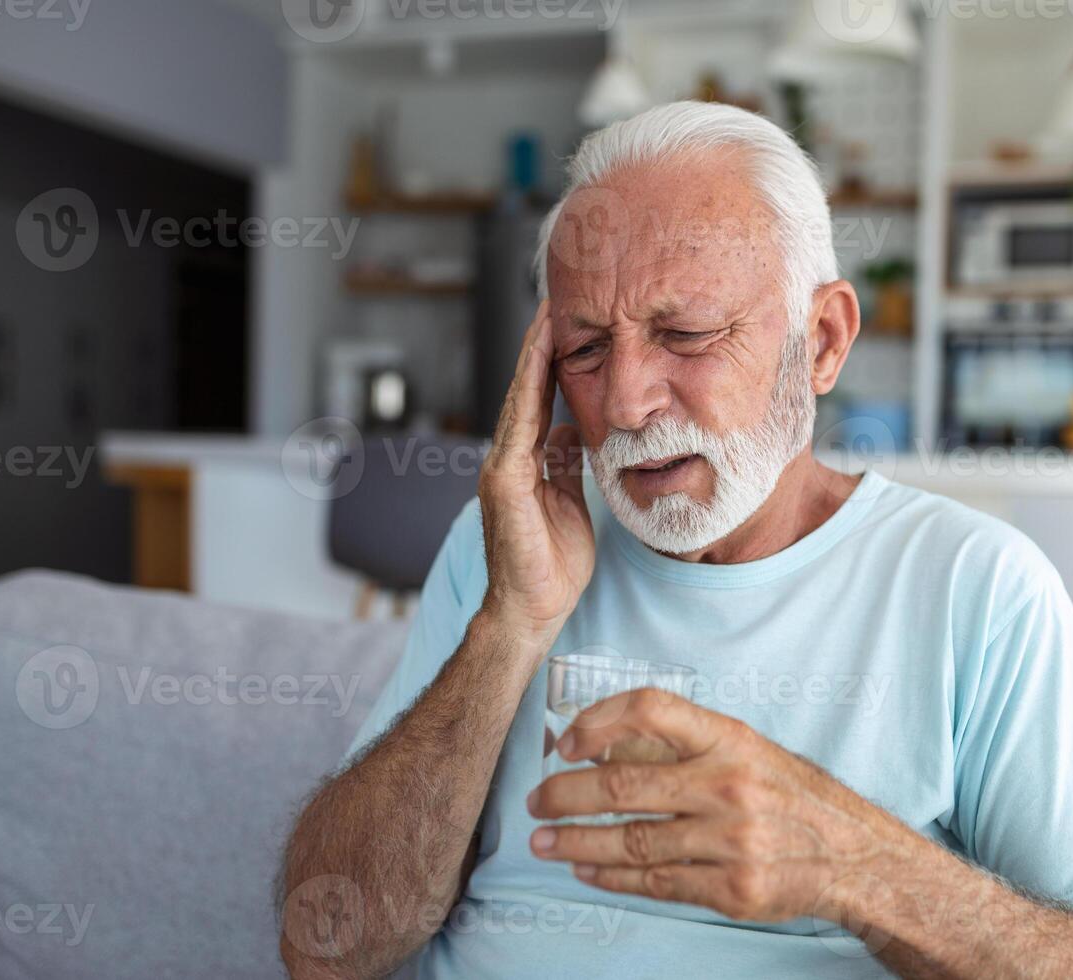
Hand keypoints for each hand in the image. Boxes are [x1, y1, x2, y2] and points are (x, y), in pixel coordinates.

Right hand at [477, 300, 593, 651]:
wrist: (532, 610)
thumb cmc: (552, 564)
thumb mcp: (570, 501)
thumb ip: (565, 464)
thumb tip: (571, 430)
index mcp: (525, 462)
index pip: (539, 399)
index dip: (552, 359)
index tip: (569, 321)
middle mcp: (508, 458)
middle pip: (526, 389)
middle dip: (541, 343)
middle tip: (557, 297)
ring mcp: (501, 468)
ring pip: (519, 398)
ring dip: (534, 354)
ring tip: (549, 312)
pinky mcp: (504, 482)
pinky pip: (519, 426)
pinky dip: (529, 389)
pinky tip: (542, 359)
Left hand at [526, 689, 905, 923]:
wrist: (854, 855)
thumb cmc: (791, 794)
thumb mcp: (746, 750)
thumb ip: (684, 747)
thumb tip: (605, 745)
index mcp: (730, 739)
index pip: (651, 709)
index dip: (600, 720)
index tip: (568, 741)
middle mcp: (729, 784)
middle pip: (625, 784)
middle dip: (567, 795)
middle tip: (537, 801)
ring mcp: (731, 840)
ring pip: (631, 841)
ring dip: (576, 843)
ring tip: (545, 842)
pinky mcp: (732, 888)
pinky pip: (655, 882)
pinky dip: (612, 877)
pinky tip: (587, 870)